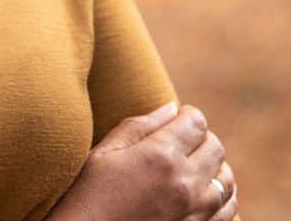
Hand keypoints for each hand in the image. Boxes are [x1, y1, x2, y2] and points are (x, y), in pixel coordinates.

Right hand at [49, 102, 237, 220]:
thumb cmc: (90, 191)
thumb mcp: (106, 150)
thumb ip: (140, 125)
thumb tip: (171, 108)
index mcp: (160, 155)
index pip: (196, 122)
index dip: (188, 114)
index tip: (177, 116)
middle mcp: (185, 182)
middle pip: (215, 146)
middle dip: (201, 136)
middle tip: (182, 137)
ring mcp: (195, 210)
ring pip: (226, 177)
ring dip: (214, 164)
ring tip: (193, 162)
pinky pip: (229, 208)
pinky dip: (223, 193)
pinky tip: (205, 188)